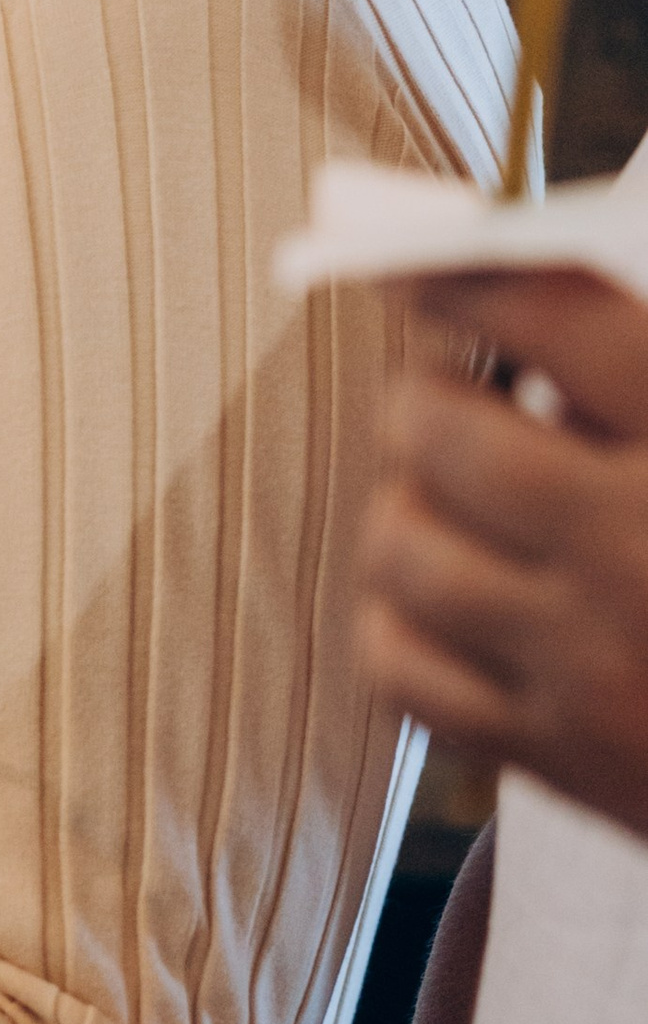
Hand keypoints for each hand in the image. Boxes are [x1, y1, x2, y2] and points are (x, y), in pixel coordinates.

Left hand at [362, 268, 647, 838]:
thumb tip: (530, 345)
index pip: (563, 321)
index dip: (466, 278)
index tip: (412, 266)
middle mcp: (645, 556)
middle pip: (447, 436)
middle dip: (423, 398)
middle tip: (438, 396)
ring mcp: (599, 666)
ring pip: (405, 547)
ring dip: (405, 505)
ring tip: (443, 497)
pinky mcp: (567, 756)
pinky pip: (404, 667)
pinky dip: (400, 618)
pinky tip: (449, 597)